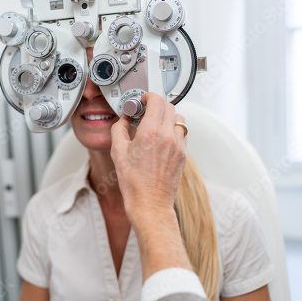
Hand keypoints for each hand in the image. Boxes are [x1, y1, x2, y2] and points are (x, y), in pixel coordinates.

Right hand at [110, 93, 187, 227]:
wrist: (149, 204)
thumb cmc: (134, 183)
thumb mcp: (118, 152)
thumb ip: (119, 129)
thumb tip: (124, 118)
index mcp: (151, 133)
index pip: (157, 101)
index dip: (148, 96)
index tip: (142, 100)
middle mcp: (168, 137)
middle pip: (169, 107)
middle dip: (156, 105)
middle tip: (145, 112)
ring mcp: (178, 146)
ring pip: (178, 119)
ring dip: (167, 117)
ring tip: (154, 125)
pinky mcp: (183, 155)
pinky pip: (182, 134)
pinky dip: (173, 130)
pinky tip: (161, 139)